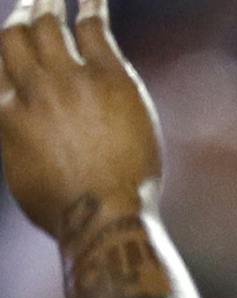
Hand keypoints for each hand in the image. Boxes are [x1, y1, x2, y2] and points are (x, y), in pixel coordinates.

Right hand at [0, 0, 163, 240]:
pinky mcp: (109, 79)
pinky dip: (89, 4)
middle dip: (22, 16)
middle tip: (31, 2)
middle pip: (15, 36)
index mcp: (6, 113)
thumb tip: (20, 135)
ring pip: (47, 25)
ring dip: (47, 3)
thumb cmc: (67, 212)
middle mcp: (30, 89)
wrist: (103, 219)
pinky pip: (93, 27)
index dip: (6, 49)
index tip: (13, 40)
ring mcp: (68, 81)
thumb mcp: (23, 175)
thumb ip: (18, 143)